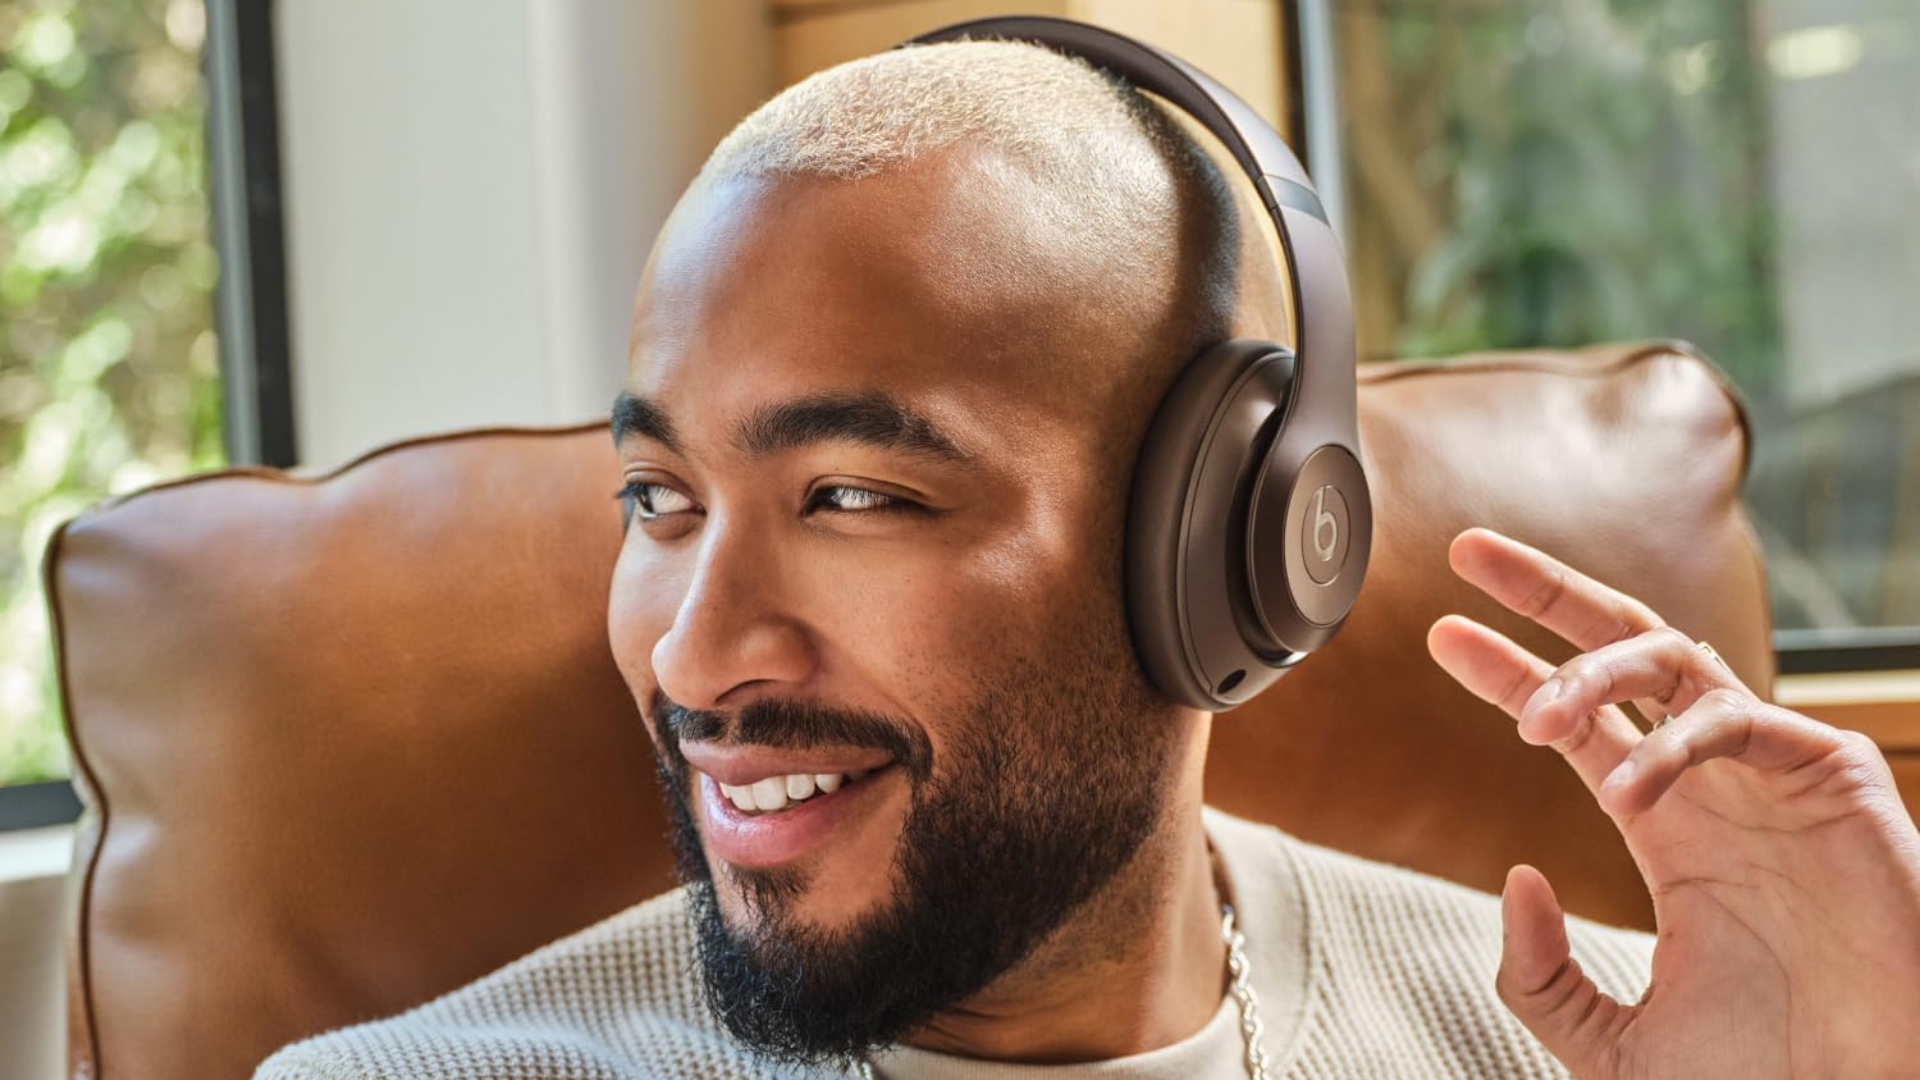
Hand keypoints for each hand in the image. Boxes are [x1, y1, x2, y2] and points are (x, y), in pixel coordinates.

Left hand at [1427, 527, 1919, 1079]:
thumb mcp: (1609, 1041)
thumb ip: (1538, 974)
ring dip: (1591, 672)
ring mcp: (1772, 773)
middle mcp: (1714, 783)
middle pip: (1624, 649)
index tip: (1443, 634)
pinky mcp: (1835, 778)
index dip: (1511, 669)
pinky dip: (1674, 748)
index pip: (1579, 721)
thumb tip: (1515, 881)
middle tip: (1469, 551)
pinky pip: (1740, 721)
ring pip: (1675, 660)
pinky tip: (1624, 793)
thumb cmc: (1765, 1075)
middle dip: (1547, 593)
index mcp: (1667, 825)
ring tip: (1532, 718)